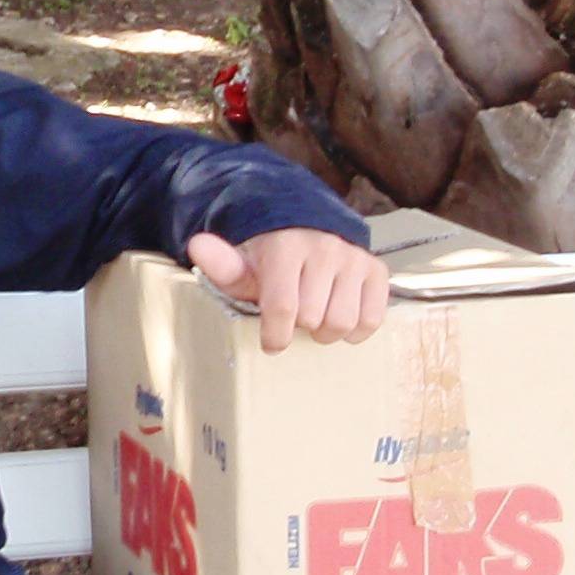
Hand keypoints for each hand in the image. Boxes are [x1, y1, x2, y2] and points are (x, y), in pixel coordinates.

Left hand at [189, 227, 392, 353]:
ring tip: (315, 319)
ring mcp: (354, 258)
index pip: (283, 308)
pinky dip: (356, 329)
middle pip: (312, 319)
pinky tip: (339, 317)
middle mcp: (325, 248)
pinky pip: (371, 319)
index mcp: (286, 247)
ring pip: (343, 323)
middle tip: (294, 320)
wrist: (306, 231)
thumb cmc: (269, 260)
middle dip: (299, 328)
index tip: (271, 343)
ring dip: (326, 332)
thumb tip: (198, 246)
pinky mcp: (376, 270)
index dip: (275, 336)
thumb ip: (222, 265)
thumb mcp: (243, 265)